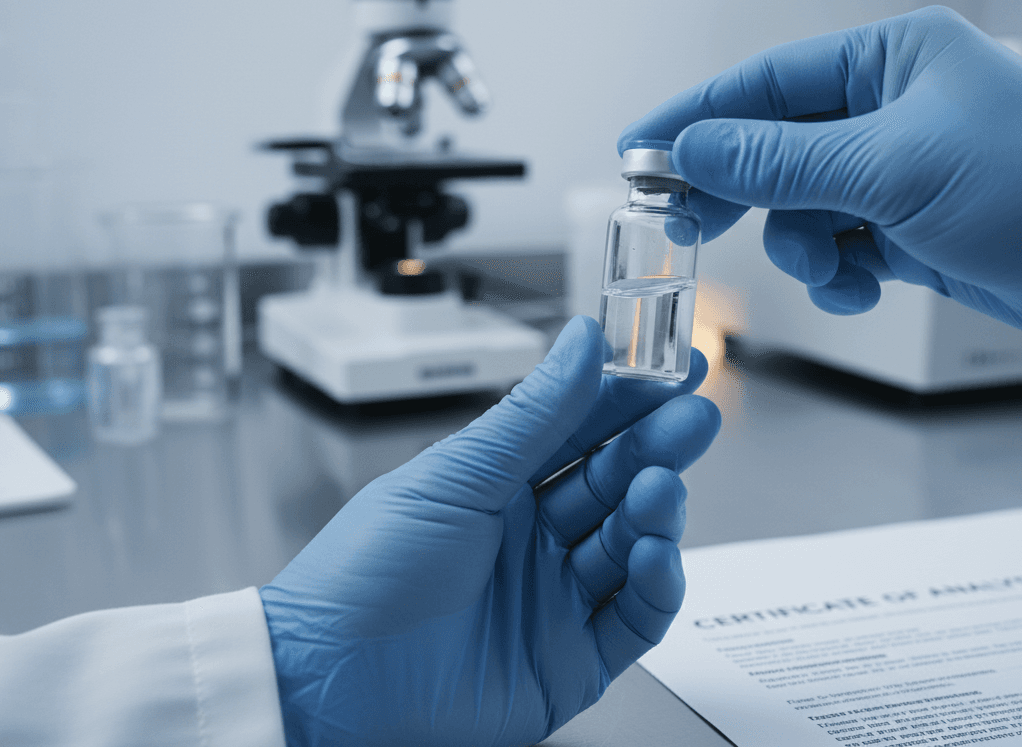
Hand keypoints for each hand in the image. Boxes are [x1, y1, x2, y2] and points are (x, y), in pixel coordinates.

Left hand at [260, 317, 720, 745]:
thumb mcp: (453, 478)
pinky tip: (656, 554)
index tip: (676, 366)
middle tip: (691, 419)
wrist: (330, 679)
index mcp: (497, 489)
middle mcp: (532, 541)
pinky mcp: (572, 661)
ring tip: (658, 488)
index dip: (630, 398)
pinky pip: (635, 618)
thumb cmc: (364, 574)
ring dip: (655, 512)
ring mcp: (554, 600)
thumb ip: (532, 415)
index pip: (581, 431)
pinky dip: (656, 586)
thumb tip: (583, 342)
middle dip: (656, 448)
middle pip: (615, 485)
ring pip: (632, 546)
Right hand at [619, 6, 1021, 373]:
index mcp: (892, 60)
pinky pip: (841, 247)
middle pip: (775, 146)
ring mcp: (901, 170)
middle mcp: (891, 109)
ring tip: (839, 266)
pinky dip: (842, 274)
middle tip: (691, 222)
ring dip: (806, 247)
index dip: (698, 118)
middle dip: (743, 191)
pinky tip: (869, 285)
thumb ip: (780, 160)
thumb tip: (694, 148)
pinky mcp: (912, 226)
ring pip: (803, 208)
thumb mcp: (891, 168)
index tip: (641, 150)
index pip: (766, 81)